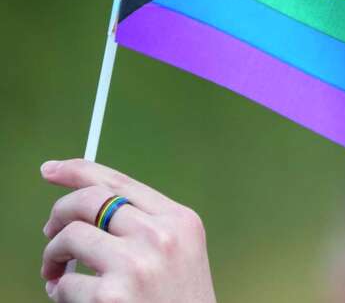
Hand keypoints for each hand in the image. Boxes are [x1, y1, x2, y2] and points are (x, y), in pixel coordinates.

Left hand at [40, 159, 216, 302]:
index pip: (121, 182)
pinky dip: (61, 292)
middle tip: (49, 232)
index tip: (51, 169)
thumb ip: (145, 225)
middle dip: (58, 213)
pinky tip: (73, 300)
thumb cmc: (179, 302)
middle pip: (89, 200)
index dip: (79, 170)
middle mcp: (161, 236)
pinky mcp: (111, 296)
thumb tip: (85, 205)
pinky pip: (65, 282)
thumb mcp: (179, 253)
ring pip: (70, 237)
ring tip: (57, 274)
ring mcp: (136, 265)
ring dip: (52, 256)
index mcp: (180, 220)